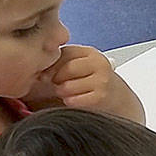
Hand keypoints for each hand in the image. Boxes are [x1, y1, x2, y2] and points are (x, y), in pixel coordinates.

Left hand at [29, 45, 144, 122]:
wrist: (119, 101)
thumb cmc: (93, 83)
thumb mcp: (82, 66)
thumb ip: (63, 62)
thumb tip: (35, 67)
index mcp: (91, 53)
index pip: (63, 53)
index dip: (50, 65)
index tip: (44, 75)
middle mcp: (99, 63)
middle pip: (65, 69)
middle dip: (56, 80)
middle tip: (57, 85)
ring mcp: (102, 80)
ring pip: (66, 86)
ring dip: (63, 93)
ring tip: (68, 93)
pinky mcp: (101, 96)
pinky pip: (73, 100)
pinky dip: (70, 102)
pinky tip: (75, 101)